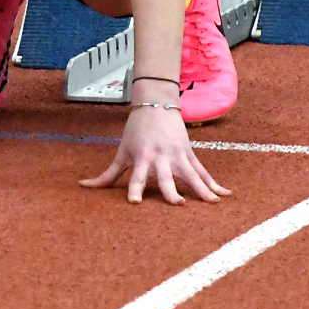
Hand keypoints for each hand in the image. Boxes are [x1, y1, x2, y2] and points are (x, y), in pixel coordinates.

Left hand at [80, 105, 230, 204]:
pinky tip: (225, 196)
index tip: (134, 203)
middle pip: (165, 178)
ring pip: (191, 175)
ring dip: (201, 190)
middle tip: (178, 204)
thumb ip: (106, 175)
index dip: (134, 190)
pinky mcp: (189, 154)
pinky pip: (203, 172)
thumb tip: (82, 187)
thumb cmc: (136, 131)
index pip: (135, 178)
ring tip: (212, 203)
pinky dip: (214, 184)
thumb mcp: (122, 151)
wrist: (156, 104)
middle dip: (171, 192)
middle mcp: (160, 159)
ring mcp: (177, 156)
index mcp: (142, 158)